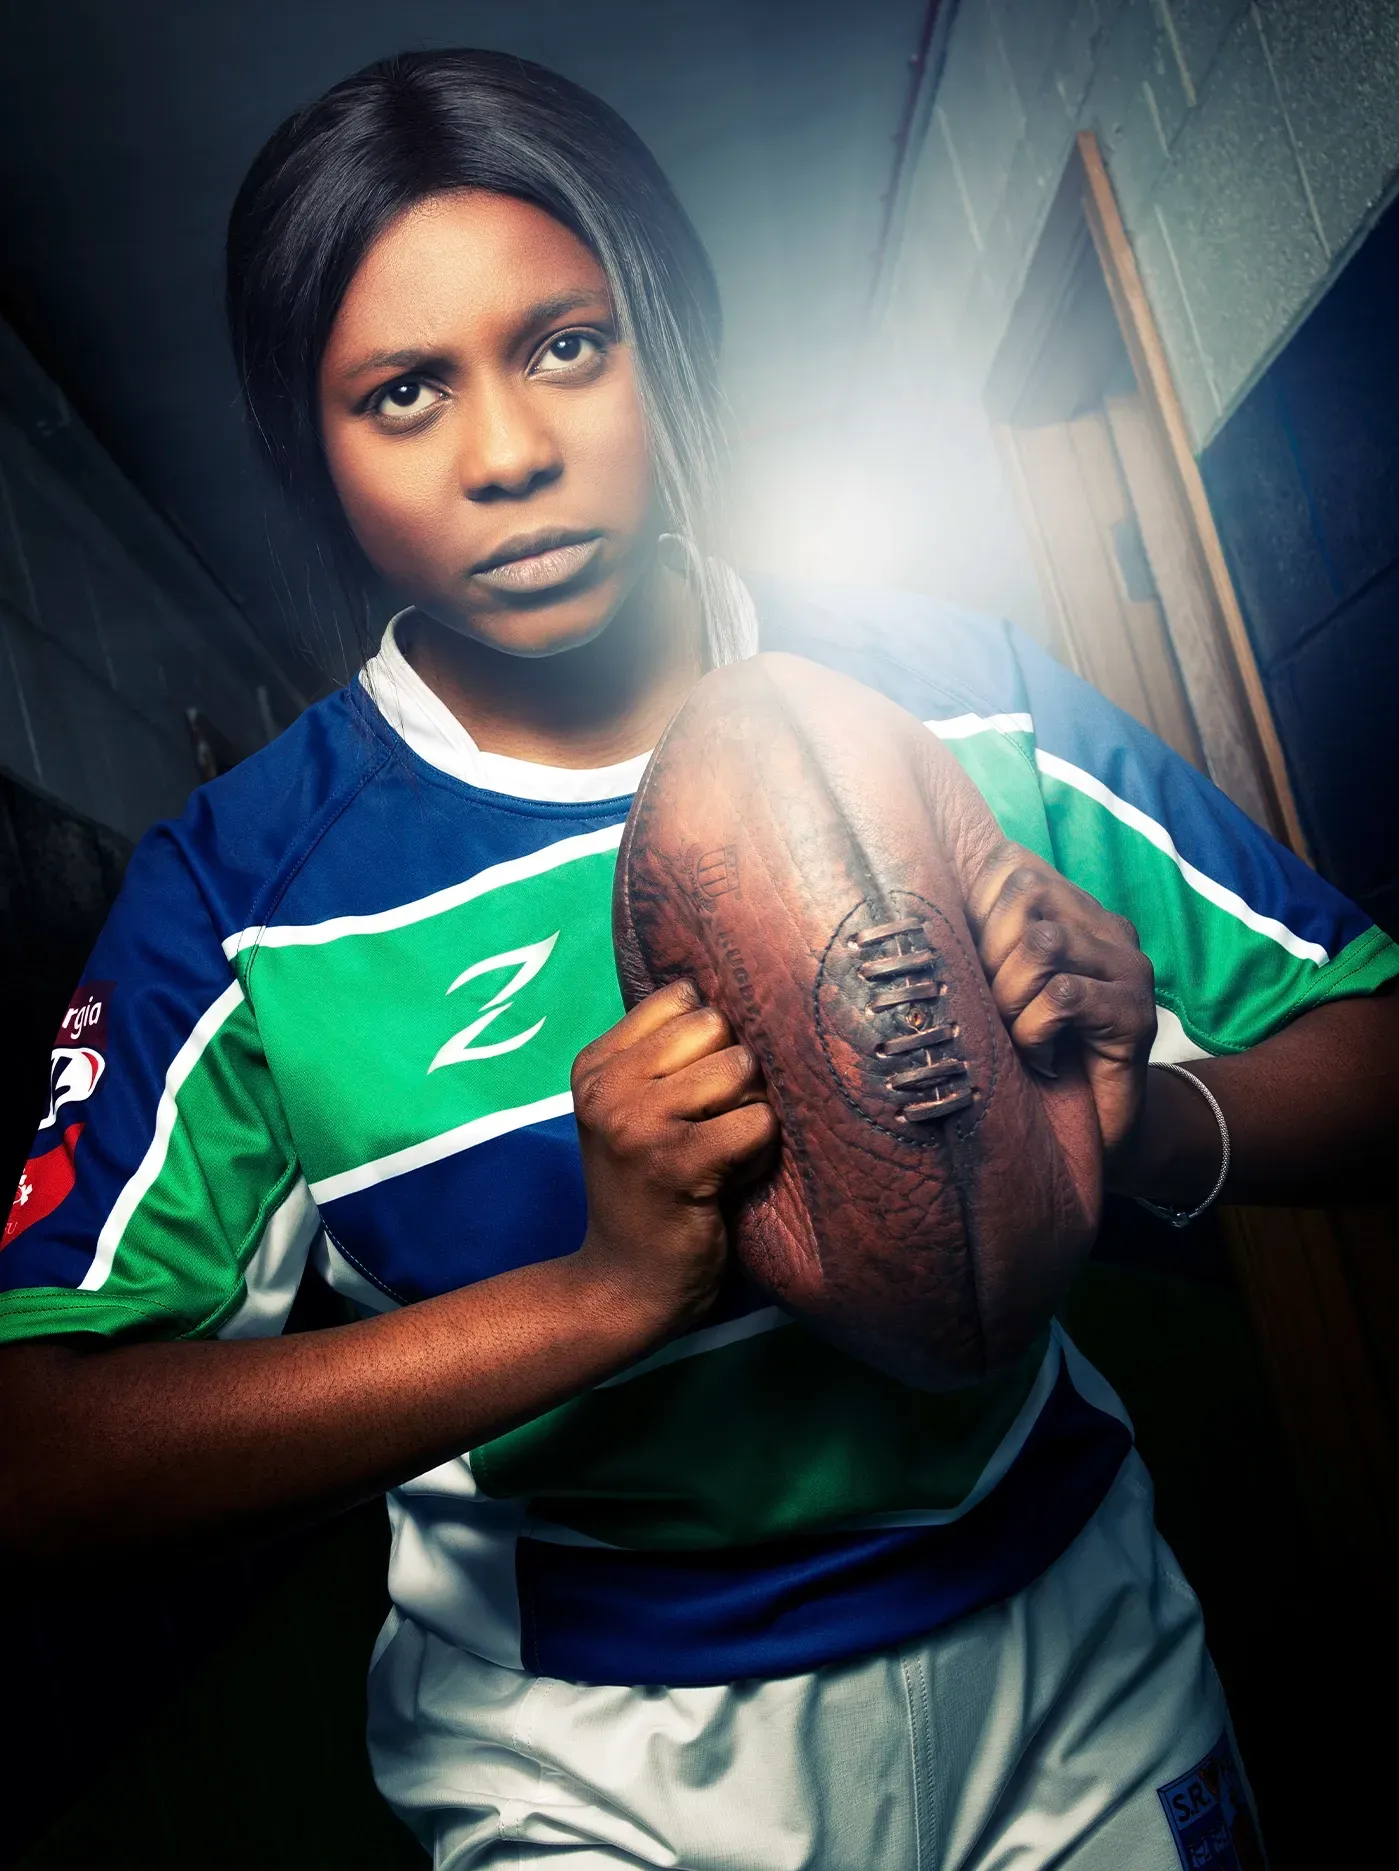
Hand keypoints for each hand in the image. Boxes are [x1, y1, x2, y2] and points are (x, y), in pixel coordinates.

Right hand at [571, 979, 776, 1334]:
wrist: (625, 1284)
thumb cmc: (647, 1190)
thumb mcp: (633, 1110)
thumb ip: (665, 1054)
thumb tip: (733, 993)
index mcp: (596, 1064)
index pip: (682, 997)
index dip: (708, 1040)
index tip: (691, 1094)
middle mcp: (608, 1086)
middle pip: (717, 1026)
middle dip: (735, 1074)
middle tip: (712, 1127)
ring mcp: (638, 1122)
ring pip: (741, 1068)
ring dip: (749, 1112)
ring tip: (721, 1152)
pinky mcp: (677, 1162)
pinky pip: (759, 1120)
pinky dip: (760, 1152)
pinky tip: (729, 1179)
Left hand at [963, 843, 1156, 1158]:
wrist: (1089, 1139)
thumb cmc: (1028, 1056)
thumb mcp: (992, 987)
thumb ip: (975, 938)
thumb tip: (915, 893)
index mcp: (1074, 909)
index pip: (1011, 863)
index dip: (975, 907)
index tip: (972, 962)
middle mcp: (1108, 927)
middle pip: (1025, 893)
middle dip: (989, 953)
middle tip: (994, 1008)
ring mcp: (1129, 967)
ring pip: (1042, 944)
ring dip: (1009, 997)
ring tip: (1015, 1034)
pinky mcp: (1138, 1013)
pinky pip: (1061, 997)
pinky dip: (1034, 1033)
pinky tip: (1039, 1060)